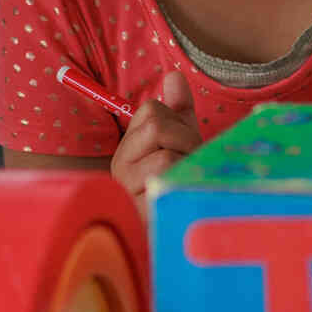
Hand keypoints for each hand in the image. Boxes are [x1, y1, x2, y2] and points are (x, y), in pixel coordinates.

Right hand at [109, 72, 200, 207]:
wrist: (179, 235)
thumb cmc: (181, 187)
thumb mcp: (182, 144)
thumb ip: (178, 111)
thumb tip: (174, 76)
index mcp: (129, 147)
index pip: (151, 110)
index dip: (178, 122)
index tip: (184, 145)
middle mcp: (121, 165)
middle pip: (155, 125)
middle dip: (185, 139)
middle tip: (190, 162)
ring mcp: (127, 189)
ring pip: (165, 153)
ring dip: (188, 164)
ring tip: (188, 181)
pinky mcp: (140, 210)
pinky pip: (168, 180)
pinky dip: (184, 181)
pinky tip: (185, 193)